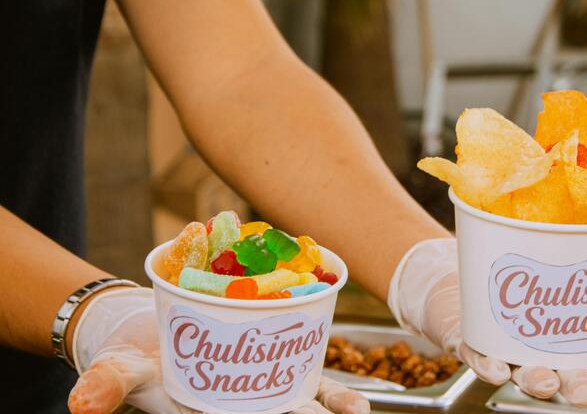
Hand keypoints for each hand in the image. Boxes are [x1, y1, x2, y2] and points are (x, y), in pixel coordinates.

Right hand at [67, 287, 369, 413]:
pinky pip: (304, 369)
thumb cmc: (134, 357)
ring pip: (299, 400)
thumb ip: (106, 383)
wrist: (149, 328)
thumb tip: (82, 403)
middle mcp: (239, 405)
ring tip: (358, 411)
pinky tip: (353, 396)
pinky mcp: (270, 358)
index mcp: (208, 412)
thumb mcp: (117, 368)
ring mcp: (259, 385)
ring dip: (328, 406)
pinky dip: (328, 379)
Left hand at [388, 239, 586, 406]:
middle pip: (568, 377)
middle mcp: (548, 351)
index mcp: (580, 340)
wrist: (476, 263)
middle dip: (579, 385)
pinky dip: (486, 363)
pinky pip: (479, 354)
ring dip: (536, 380)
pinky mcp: (474, 337)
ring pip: (525, 372)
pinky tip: (494, 368)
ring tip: (544, 379)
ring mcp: (509, 346)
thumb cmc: (542, 278)